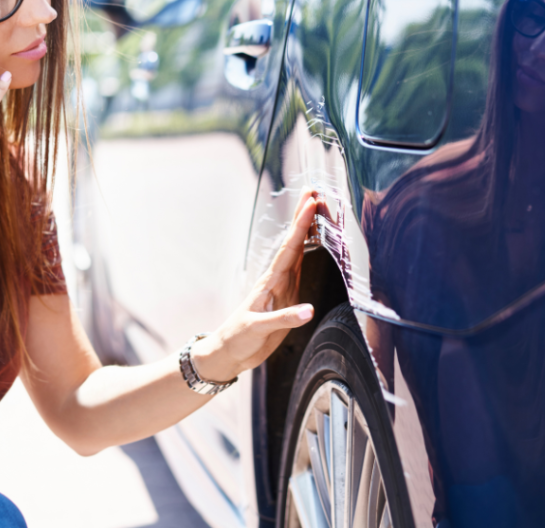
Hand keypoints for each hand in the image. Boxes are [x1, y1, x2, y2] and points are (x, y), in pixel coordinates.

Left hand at [192, 188, 316, 382]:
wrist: (229, 352)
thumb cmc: (239, 339)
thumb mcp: (258, 330)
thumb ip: (283, 319)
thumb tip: (308, 310)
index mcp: (270, 284)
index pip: (290, 249)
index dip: (301, 226)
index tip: (311, 203)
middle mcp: (277, 280)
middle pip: (294, 243)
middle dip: (304, 218)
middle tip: (313, 192)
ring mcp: (282, 287)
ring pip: (297, 252)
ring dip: (306, 230)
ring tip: (315, 210)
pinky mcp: (286, 298)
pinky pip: (299, 269)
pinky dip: (308, 252)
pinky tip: (314, 243)